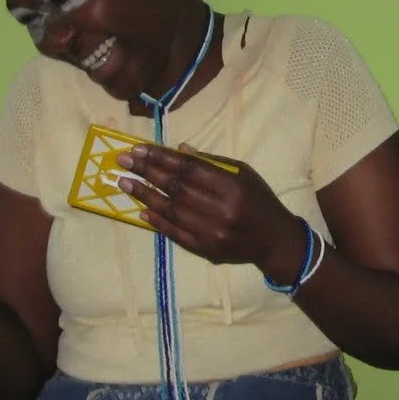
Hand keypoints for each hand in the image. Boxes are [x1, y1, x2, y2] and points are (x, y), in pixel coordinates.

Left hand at [116, 143, 305, 275]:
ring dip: (145, 195)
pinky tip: (141, 210)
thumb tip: (178, 150)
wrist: (274, 240)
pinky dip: (157, 222)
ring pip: (171, 211)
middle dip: (147, 172)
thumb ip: (212, 162)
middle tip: (124, 161)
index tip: (139, 149)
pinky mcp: (206, 250)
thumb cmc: (259, 200)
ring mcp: (212, 233)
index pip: (189, 169)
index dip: (162, 158)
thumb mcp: (243, 174)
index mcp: (232, 187)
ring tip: (124, 183)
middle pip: (176, 188)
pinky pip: (176, 234)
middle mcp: (221, 210)